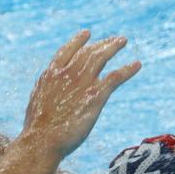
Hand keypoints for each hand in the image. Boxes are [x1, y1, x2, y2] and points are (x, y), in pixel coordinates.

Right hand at [20, 30, 140, 158]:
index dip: (77, 41)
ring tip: (123, 40)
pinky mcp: (96, 95)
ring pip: (101, 57)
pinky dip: (127, 69)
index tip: (87, 33)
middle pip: (87, 52)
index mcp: (51, 74)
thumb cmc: (37, 129)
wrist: (42, 140)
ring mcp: (82, 82)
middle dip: (101, 43)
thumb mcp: (36, 104)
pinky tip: (137, 65)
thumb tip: (46, 96)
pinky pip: (115, 77)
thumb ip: (45, 93)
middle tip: (114, 40)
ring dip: (113, 47)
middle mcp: (67, 73)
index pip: (66, 51)